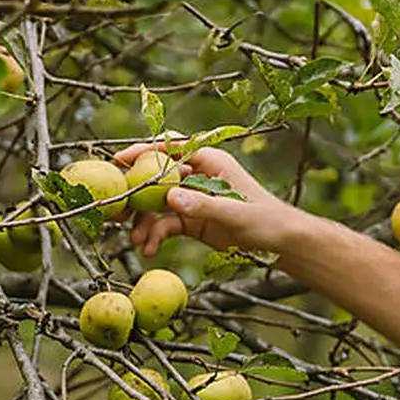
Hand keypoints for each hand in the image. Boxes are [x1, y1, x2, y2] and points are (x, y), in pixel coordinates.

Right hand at [114, 140, 304, 257]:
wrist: (284, 245)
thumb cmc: (269, 221)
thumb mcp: (237, 214)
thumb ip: (204, 205)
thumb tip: (170, 197)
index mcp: (210, 161)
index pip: (169, 149)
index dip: (142, 152)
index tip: (118, 162)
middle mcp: (198, 176)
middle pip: (155, 177)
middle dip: (134, 194)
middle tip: (115, 211)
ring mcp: (193, 199)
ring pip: (156, 204)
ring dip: (143, 222)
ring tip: (136, 242)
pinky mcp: (193, 221)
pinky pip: (166, 224)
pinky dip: (155, 236)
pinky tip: (148, 250)